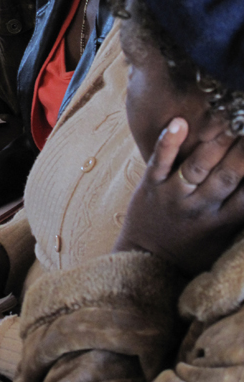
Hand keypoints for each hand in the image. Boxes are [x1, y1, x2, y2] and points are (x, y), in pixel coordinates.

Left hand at [115, 117, 243, 275]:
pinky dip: (168, 141)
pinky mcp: (150, 185)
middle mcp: (201, 208)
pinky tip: (178, 122)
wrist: (147, 262)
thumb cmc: (193, 249)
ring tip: (228, 119)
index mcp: (223, 222)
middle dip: (243, 151)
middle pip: (228, 176)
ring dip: (215, 143)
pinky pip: (160, 161)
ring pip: (198, 166)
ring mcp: (174, 195)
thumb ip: (241, 214)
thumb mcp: (224, 239)